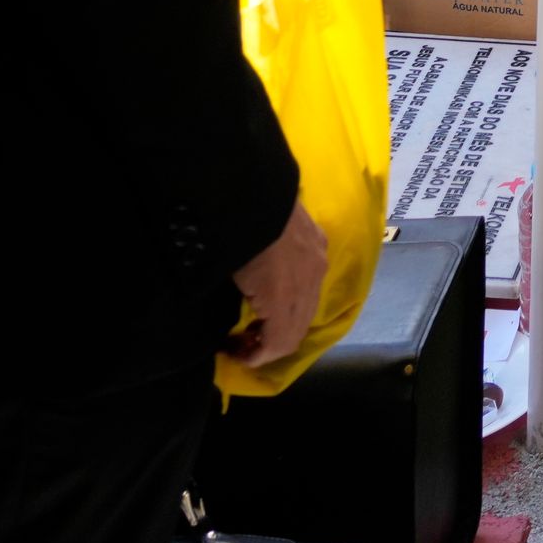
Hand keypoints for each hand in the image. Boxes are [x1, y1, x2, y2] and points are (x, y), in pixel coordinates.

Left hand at [225, 201, 330, 363]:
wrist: (252, 185)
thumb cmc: (231, 236)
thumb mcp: (223, 277)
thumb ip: (234, 307)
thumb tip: (227, 327)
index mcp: (285, 298)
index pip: (281, 343)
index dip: (257, 357)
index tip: (231, 351)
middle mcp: (310, 283)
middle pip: (297, 329)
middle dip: (270, 342)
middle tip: (241, 339)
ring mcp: (318, 259)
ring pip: (308, 305)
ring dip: (285, 318)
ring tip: (257, 315)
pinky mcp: (319, 238)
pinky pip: (312, 280)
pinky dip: (296, 295)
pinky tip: (276, 286)